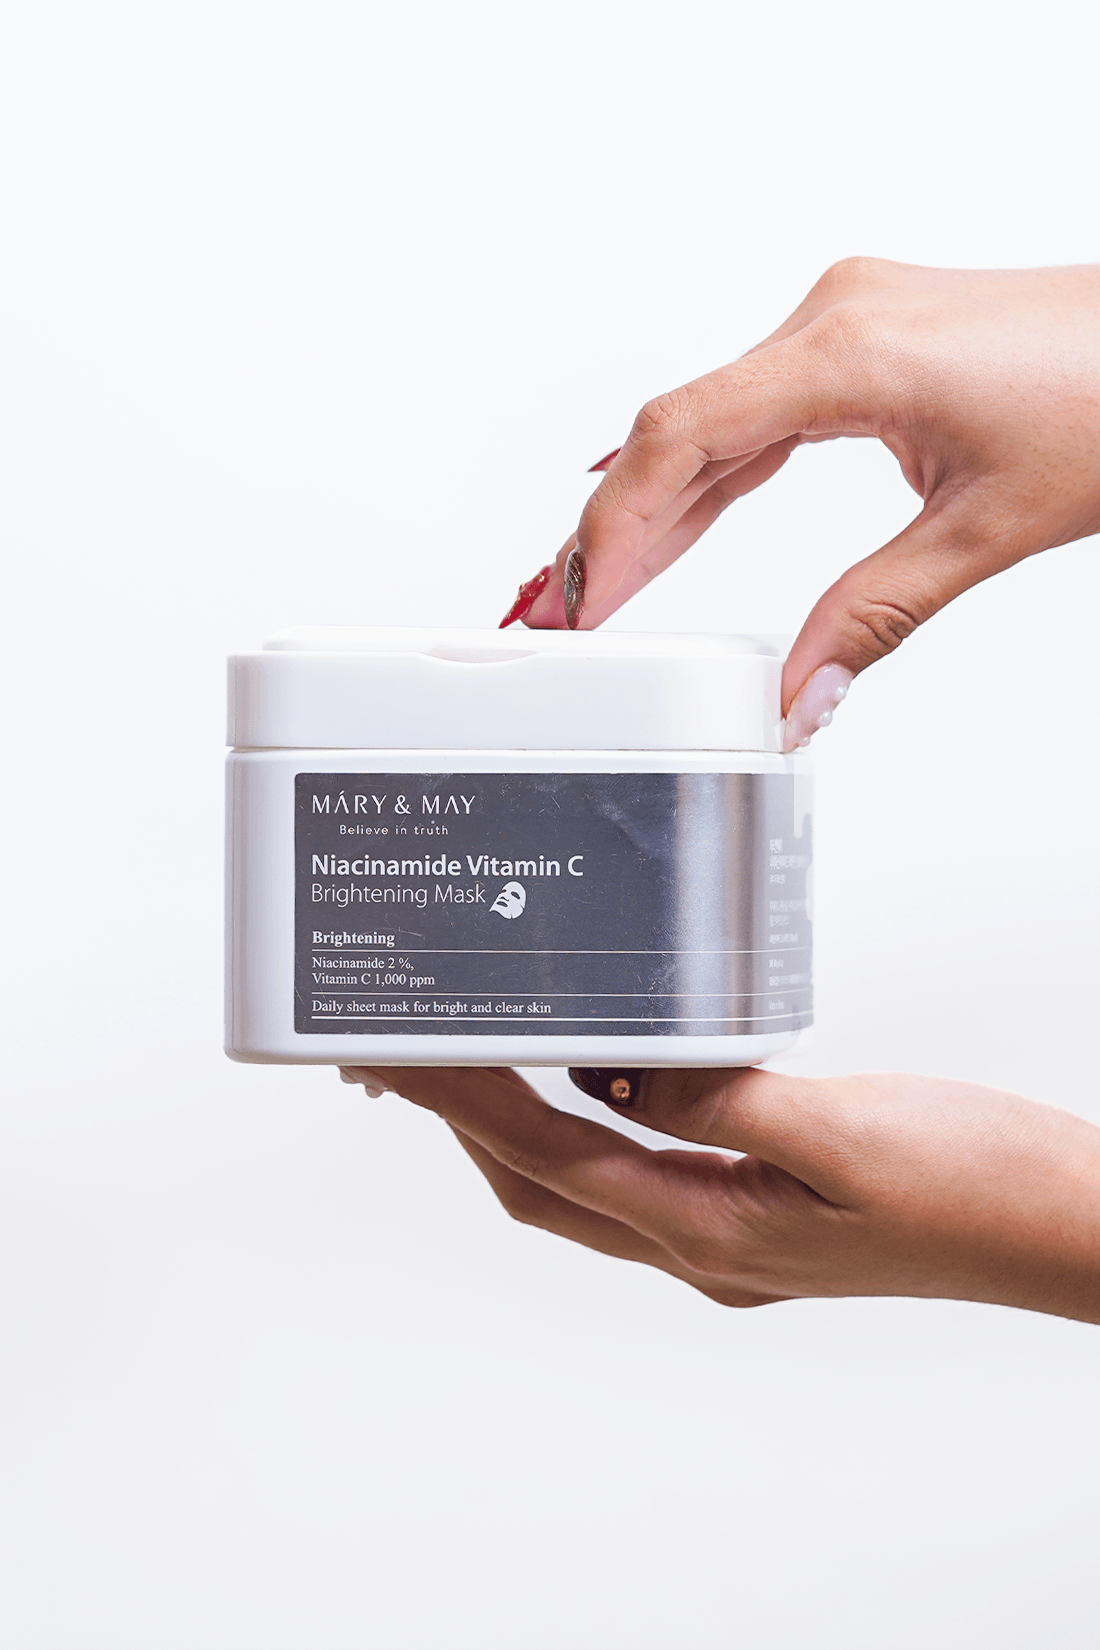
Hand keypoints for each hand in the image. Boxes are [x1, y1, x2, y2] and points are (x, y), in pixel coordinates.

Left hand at [341, 1063, 1099, 1322]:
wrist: (1067, 1232)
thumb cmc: (977, 1185)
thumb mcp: (844, 1130)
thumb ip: (719, 1099)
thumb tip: (611, 1067)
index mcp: (714, 1232)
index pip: (549, 1160)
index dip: (467, 1104)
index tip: (408, 1054)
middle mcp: (706, 1249)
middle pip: (547, 1186)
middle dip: (469, 1121)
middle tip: (412, 1052)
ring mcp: (733, 1240)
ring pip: (589, 1184)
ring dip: (523, 1124)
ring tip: (478, 1055)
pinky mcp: (763, 1214)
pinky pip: (645, 1168)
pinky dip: (594, 1121)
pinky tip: (597, 1073)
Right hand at [512, 259, 1099, 746]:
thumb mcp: (986, 530)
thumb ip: (873, 617)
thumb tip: (797, 696)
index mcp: (849, 351)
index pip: (681, 441)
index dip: (615, 531)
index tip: (579, 603)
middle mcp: (834, 317)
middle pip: (678, 429)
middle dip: (616, 530)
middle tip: (564, 611)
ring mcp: (847, 320)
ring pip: (712, 418)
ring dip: (657, 506)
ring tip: (606, 586)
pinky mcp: (866, 337)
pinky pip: (758, 409)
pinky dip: (713, 476)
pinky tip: (683, 526)